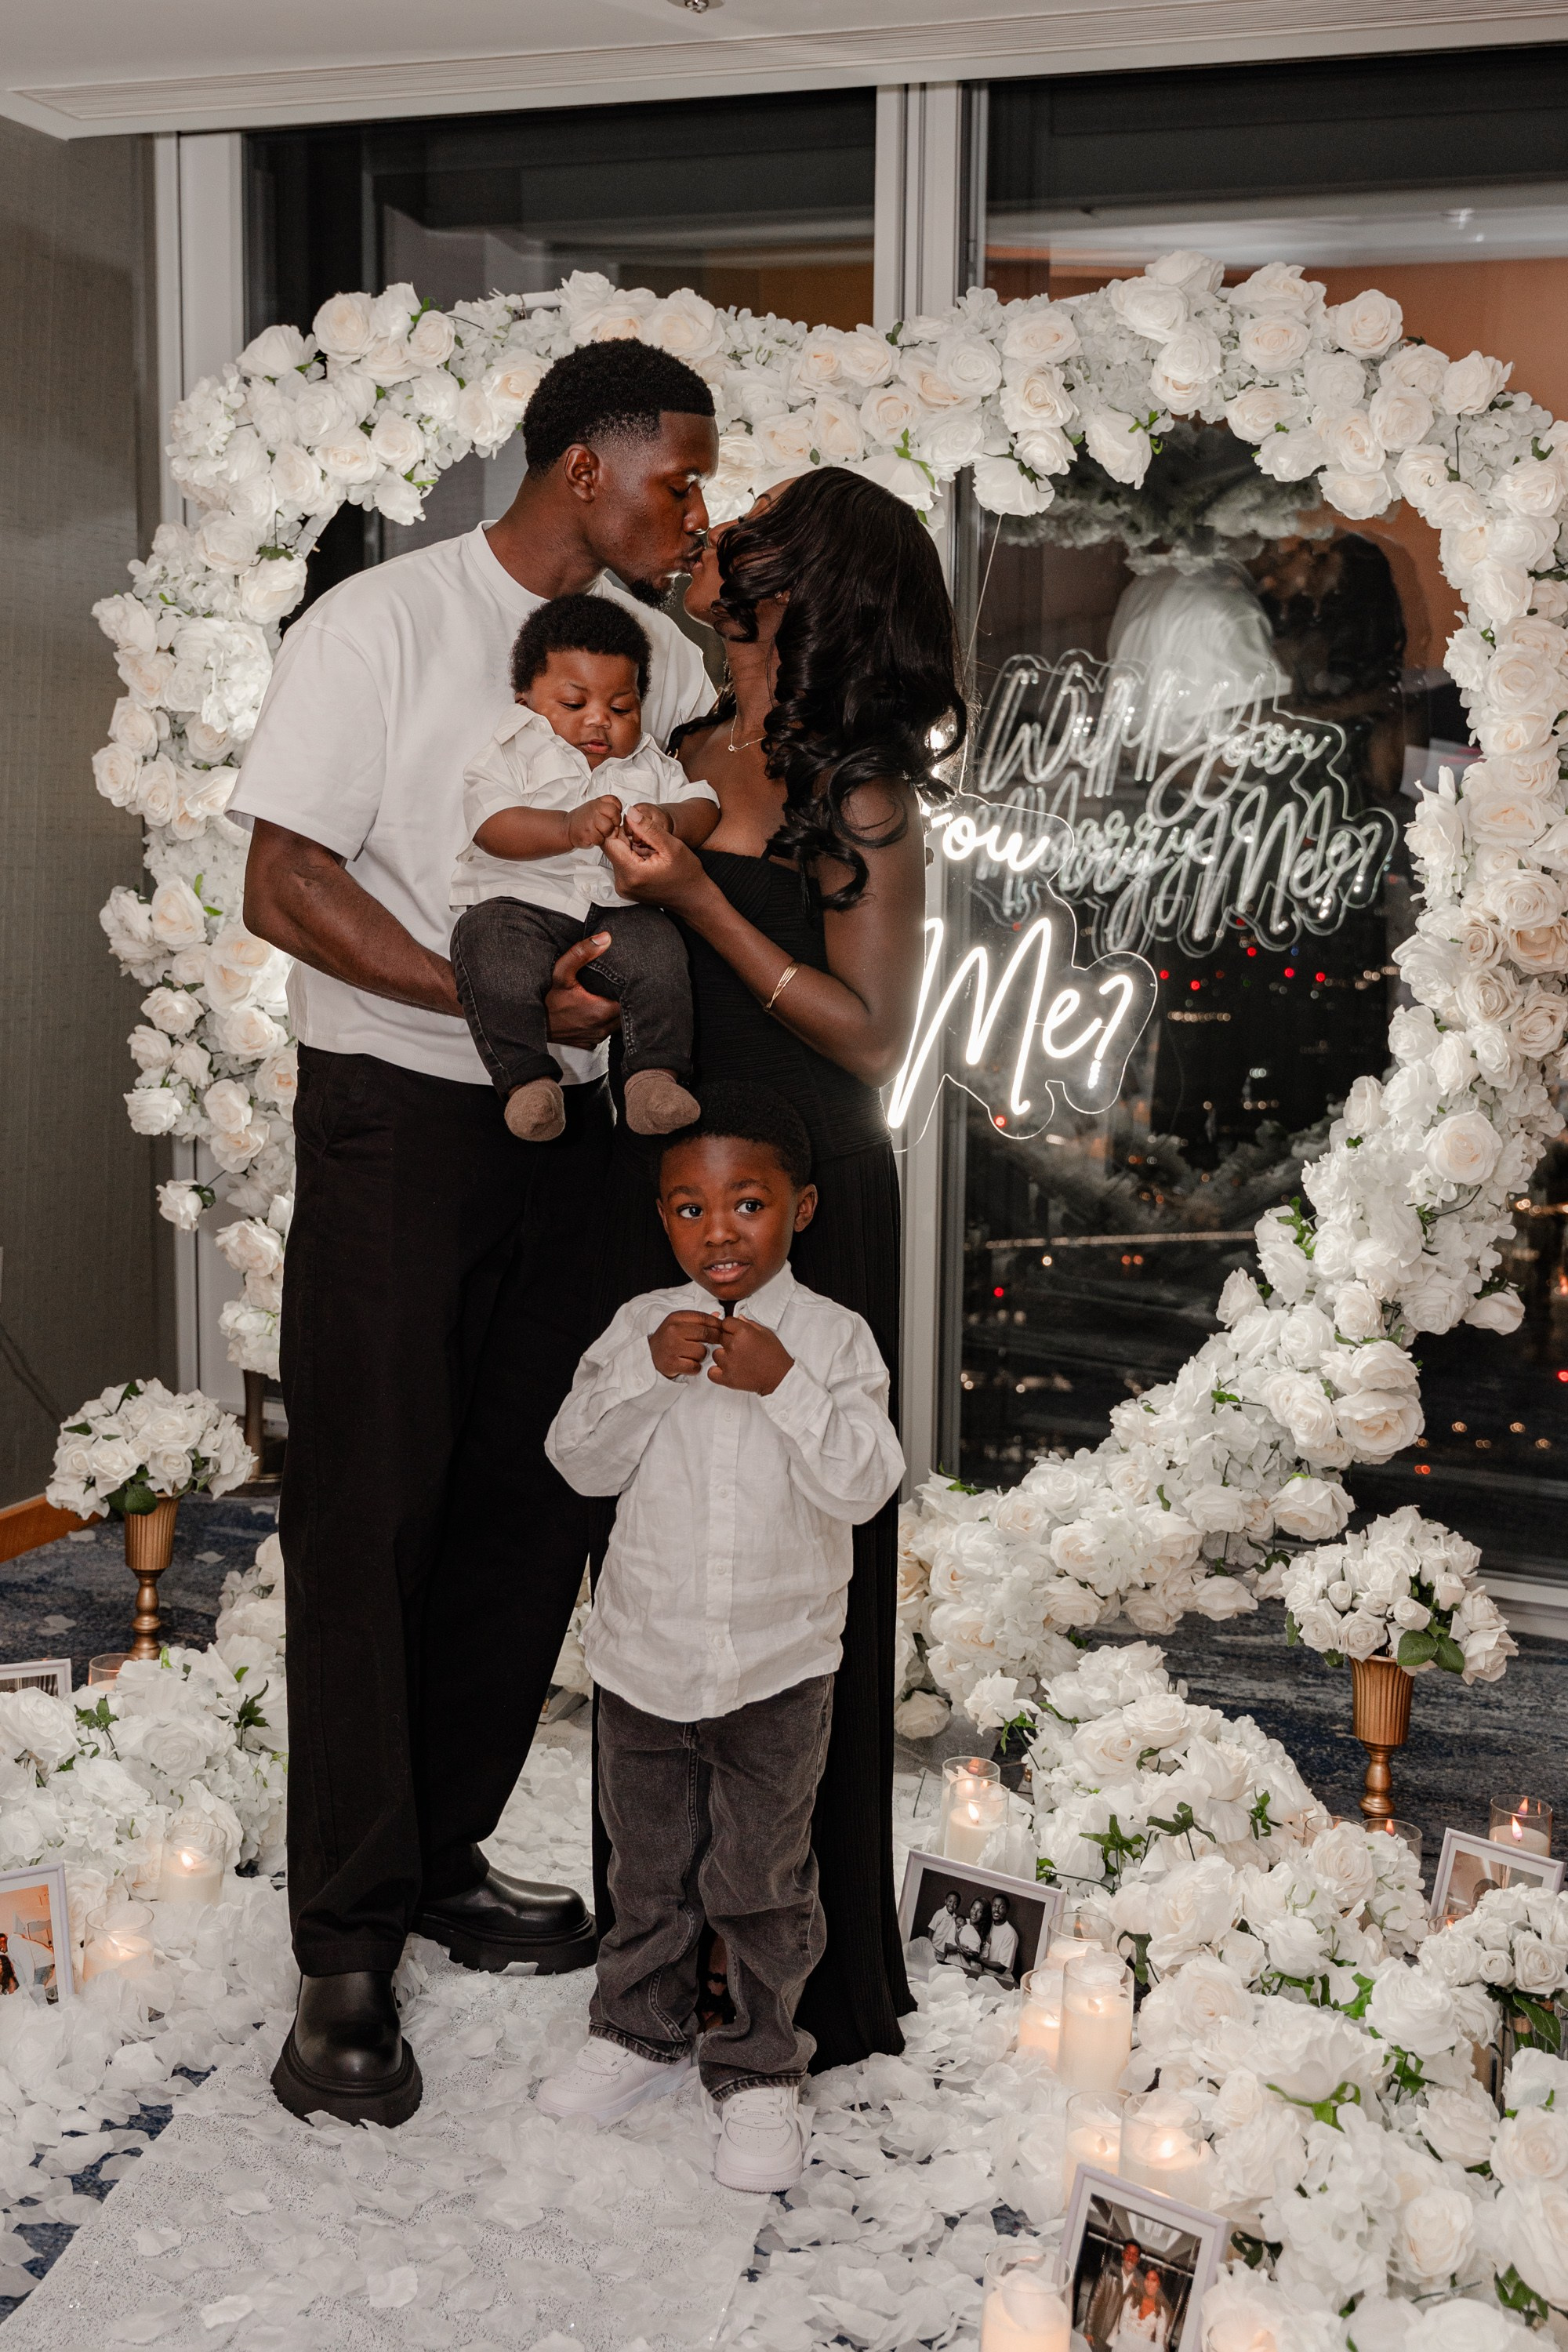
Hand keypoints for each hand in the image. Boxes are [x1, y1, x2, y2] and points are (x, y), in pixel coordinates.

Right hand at [543, 933, 618, 1048]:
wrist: (530, 1025)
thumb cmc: (545, 1001)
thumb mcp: (561, 972)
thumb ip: (582, 953)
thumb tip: (604, 939)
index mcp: (601, 1011)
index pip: (629, 1000)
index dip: (628, 989)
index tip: (624, 979)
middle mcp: (601, 1028)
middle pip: (624, 1013)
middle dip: (622, 1000)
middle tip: (615, 986)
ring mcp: (595, 1038)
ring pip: (615, 1024)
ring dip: (613, 1013)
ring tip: (607, 997)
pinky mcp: (588, 1043)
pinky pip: (604, 1032)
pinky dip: (603, 1023)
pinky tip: (595, 1012)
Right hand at [566, 794, 624, 850]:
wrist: (568, 828)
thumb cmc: (583, 818)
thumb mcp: (595, 806)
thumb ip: (608, 804)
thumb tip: (622, 808)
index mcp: (597, 803)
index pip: (615, 802)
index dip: (617, 810)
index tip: (612, 814)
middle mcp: (593, 810)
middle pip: (614, 814)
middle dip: (614, 822)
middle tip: (608, 825)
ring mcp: (590, 822)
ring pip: (609, 828)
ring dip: (606, 833)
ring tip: (600, 831)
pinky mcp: (588, 834)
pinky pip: (601, 839)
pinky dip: (599, 840)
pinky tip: (594, 836)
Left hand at [601, 807, 706, 909]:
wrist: (694, 898)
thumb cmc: (687, 874)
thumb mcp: (672, 846)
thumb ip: (649, 828)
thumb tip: (630, 812)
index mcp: (632, 873)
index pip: (608, 843)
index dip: (617, 828)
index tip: (633, 824)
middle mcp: (623, 883)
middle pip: (612, 849)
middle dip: (626, 838)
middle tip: (648, 838)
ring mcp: (624, 887)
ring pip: (617, 855)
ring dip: (630, 847)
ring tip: (651, 849)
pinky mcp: (626, 888)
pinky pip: (622, 864)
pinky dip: (632, 856)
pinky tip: (649, 858)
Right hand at [649, 1310, 722, 1379]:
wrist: (649, 1356)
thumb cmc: (668, 1340)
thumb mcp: (679, 1325)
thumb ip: (698, 1321)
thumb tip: (718, 1315)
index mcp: (676, 1318)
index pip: (703, 1317)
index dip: (717, 1324)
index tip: (723, 1329)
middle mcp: (673, 1330)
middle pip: (705, 1333)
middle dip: (716, 1338)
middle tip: (718, 1343)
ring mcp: (671, 1347)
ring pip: (702, 1351)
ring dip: (702, 1355)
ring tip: (695, 1355)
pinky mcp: (671, 1363)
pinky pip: (695, 1366)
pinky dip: (695, 1368)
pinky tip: (689, 1364)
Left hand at [708, 1315, 793, 1395]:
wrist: (780, 1377)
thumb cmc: (775, 1355)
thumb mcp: (766, 1333)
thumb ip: (749, 1324)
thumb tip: (738, 1318)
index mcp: (743, 1332)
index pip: (725, 1322)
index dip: (730, 1327)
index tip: (734, 1332)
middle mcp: (734, 1345)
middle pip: (720, 1337)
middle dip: (728, 1341)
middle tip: (740, 1348)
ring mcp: (729, 1362)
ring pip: (716, 1354)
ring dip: (723, 1356)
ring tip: (737, 1360)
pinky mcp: (727, 1378)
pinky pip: (711, 1372)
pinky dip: (717, 1372)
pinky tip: (727, 1370)